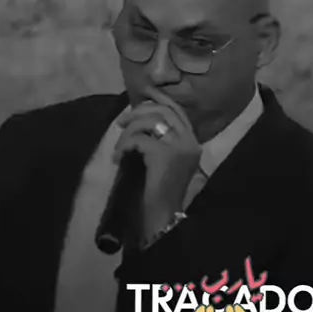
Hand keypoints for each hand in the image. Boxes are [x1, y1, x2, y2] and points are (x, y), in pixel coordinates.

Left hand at [115, 84, 200, 229]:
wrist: (163, 219)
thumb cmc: (160, 194)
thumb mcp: (166, 163)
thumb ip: (162, 142)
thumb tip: (140, 119)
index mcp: (193, 143)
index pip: (177, 111)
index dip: (159, 98)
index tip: (143, 93)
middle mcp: (190, 142)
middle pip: (163, 111)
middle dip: (138, 111)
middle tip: (121, 122)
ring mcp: (179, 148)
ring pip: (150, 122)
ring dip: (129, 130)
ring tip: (120, 146)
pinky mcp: (164, 155)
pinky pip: (139, 139)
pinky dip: (124, 145)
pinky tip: (118, 157)